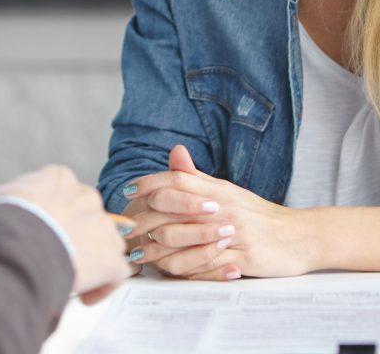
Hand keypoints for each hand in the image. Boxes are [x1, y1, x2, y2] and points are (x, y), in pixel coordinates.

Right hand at [0, 165, 130, 302]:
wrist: (14, 249)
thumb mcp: (0, 200)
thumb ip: (15, 201)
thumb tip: (7, 208)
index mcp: (59, 178)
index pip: (64, 192)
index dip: (54, 215)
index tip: (44, 231)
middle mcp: (85, 196)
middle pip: (87, 215)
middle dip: (76, 236)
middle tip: (56, 256)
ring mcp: (101, 225)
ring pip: (106, 241)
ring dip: (92, 259)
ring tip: (70, 278)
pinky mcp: (110, 257)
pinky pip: (116, 272)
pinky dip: (103, 287)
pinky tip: (83, 297)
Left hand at [129, 151, 315, 280]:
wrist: (299, 236)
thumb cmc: (257, 214)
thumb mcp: (227, 190)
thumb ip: (197, 177)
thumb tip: (175, 152)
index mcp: (217, 189)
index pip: (176, 180)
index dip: (148, 183)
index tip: (127, 191)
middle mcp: (222, 207)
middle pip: (173, 209)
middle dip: (143, 221)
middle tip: (124, 231)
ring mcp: (231, 233)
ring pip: (183, 241)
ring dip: (156, 251)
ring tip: (139, 257)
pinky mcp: (241, 259)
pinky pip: (204, 266)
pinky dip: (182, 270)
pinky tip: (167, 272)